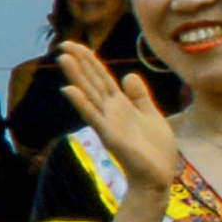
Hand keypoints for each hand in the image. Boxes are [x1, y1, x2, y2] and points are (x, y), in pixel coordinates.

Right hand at [59, 39, 186, 204]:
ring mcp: (108, 123)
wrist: (158, 178)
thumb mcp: (153, 116)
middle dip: (80, 62)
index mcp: (121, 106)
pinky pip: (94, 117)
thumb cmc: (156, 151)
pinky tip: (69, 90)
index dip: (91, 60)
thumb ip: (140, 97)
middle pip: (92, 82)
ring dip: (76, 77)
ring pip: (89, 95)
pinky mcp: (110, 136)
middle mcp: (111, 112)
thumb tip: (129, 74)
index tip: (77, 44)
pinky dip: (81, 103)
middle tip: (64, 44)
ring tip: (64, 58)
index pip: (102, 78)